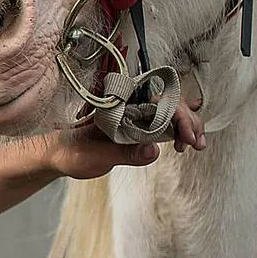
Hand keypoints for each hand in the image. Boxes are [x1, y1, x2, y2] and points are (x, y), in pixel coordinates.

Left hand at [46, 99, 205, 179]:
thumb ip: (124, 154)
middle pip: (170, 102)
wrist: (60, 155)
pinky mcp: (138, 127)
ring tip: (197, 144)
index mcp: (119, 106)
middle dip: (189, 120)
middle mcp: (129, 106)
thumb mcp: (95, 157)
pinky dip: (180, 129)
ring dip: (189, 124)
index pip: (157, 100)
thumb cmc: (73, 153)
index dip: (178, 115)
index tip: (186, 136)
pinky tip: (188, 142)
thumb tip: (153, 150)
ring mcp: (135, 115)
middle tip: (196, 143)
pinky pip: (164, 122)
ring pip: (170, 111)